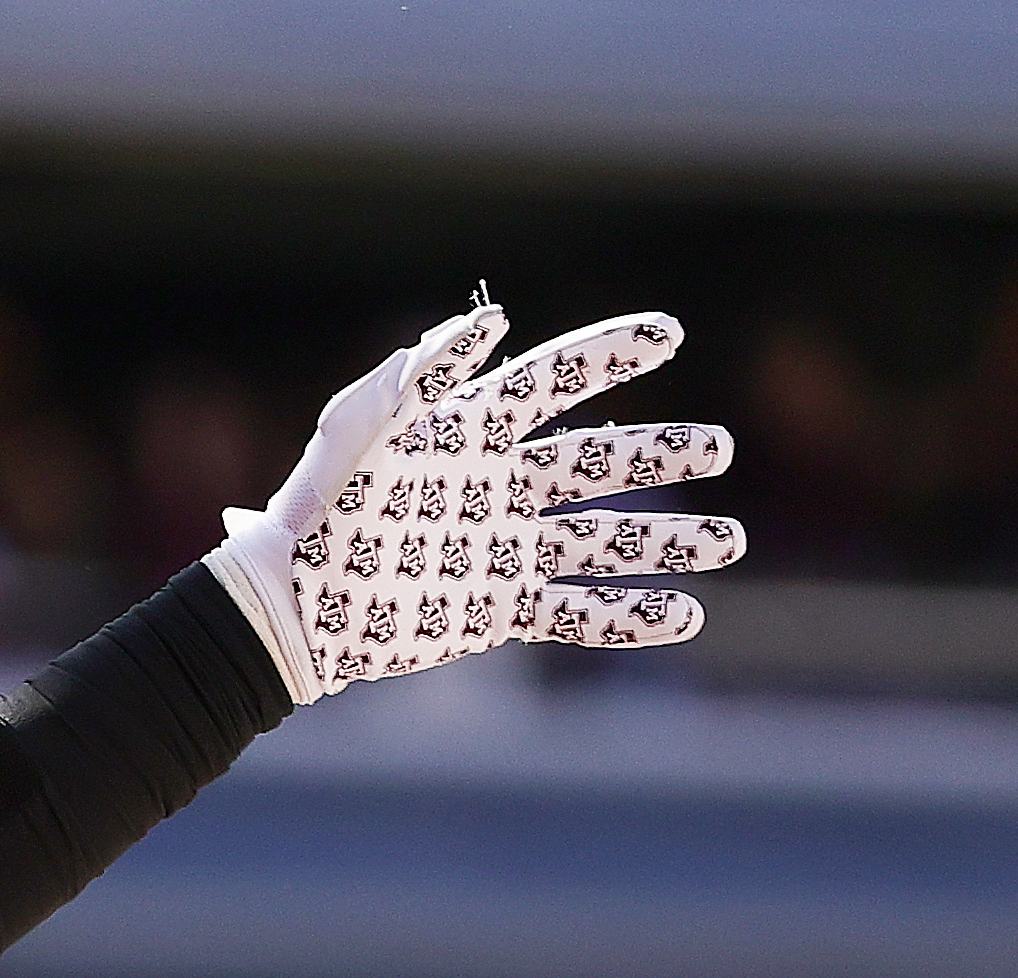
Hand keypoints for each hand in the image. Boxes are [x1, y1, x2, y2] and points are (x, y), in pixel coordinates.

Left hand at [203, 297, 745, 702]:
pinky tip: (683, 617)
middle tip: (718, 448)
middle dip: (662, 453)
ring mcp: (507, 547)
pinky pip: (576, 611)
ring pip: (605, 540)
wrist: (288, 606)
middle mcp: (502, 484)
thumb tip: (493, 319)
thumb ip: (418, 374)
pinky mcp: (499, 607)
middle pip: (599, 462)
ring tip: (729, 542)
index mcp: (472, 431)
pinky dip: (627, 618)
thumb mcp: (356, 432)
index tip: (667, 333)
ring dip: (668, 542)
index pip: (554, 381)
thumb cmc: (316, 509)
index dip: (609, 353)